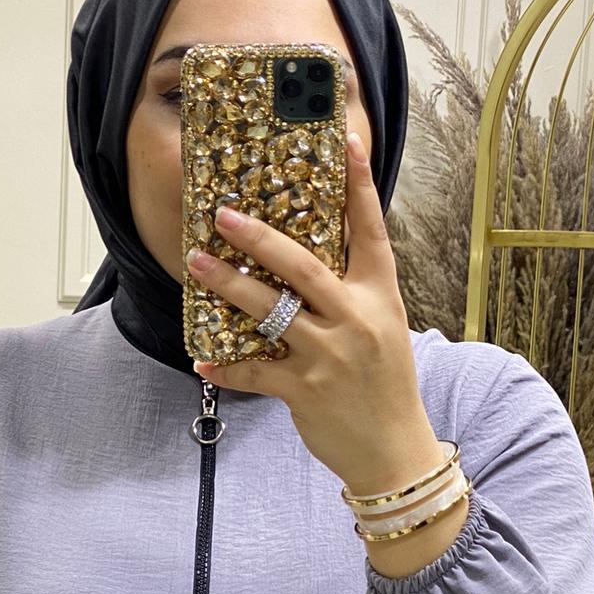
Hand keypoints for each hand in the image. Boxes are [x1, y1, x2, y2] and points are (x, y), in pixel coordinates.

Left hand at [183, 134, 445, 498]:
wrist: (396, 453)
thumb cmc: (386, 388)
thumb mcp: (383, 333)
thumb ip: (351, 297)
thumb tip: (305, 262)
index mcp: (382, 300)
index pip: (371, 232)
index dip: (359, 185)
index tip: (344, 140)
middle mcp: (357, 322)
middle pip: (303, 267)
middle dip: (258, 238)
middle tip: (223, 215)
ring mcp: (331, 357)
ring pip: (270, 312)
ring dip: (228, 286)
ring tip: (197, 265)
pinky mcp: (305, 392)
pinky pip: (255, 372)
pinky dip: (226, 368)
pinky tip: (203, 362)